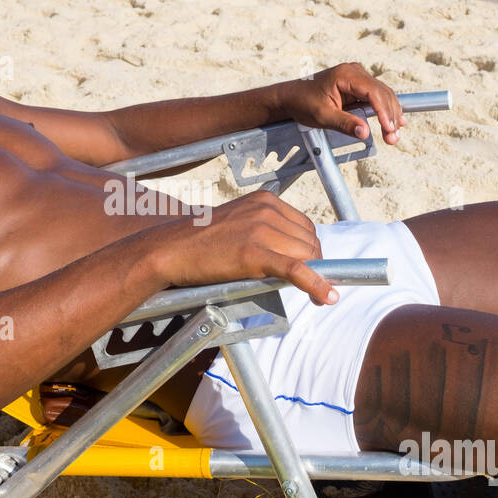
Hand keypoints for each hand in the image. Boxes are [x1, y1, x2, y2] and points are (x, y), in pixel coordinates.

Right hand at [146, 191, 334, 304]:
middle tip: (305, 284)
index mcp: (266, 200)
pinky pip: (296, 270)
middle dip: (313, 264)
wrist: (171, 249)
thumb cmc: (202, 241)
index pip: (305, 227)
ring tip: (306, 293)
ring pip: (307, 256)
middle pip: (310, 241)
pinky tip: (327, 297)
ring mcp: (261, 231)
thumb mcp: (239, 222)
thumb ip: (266, 229)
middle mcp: (267, 210)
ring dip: (312, 277)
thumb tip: (295, 251)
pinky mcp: (255, 254)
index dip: (311, 250)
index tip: (309, 266)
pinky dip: (315, 285)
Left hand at [286, 62, 406, 144]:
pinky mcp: (357, 85)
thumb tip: (365, 132)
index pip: (373, 92)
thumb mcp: (322, 116)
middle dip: (390, 116)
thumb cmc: (303, 103)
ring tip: (394, 134)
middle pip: (382, 93)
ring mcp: (357, 76)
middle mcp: (354, 71)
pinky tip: (393, 122)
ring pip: (382, 94)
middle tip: (393, 137)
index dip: (384, 111)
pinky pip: (376, 96)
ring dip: (390, 114)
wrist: (290, 97)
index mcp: (345, 75)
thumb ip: (344, 124)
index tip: (389, 128)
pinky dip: (384, 110)